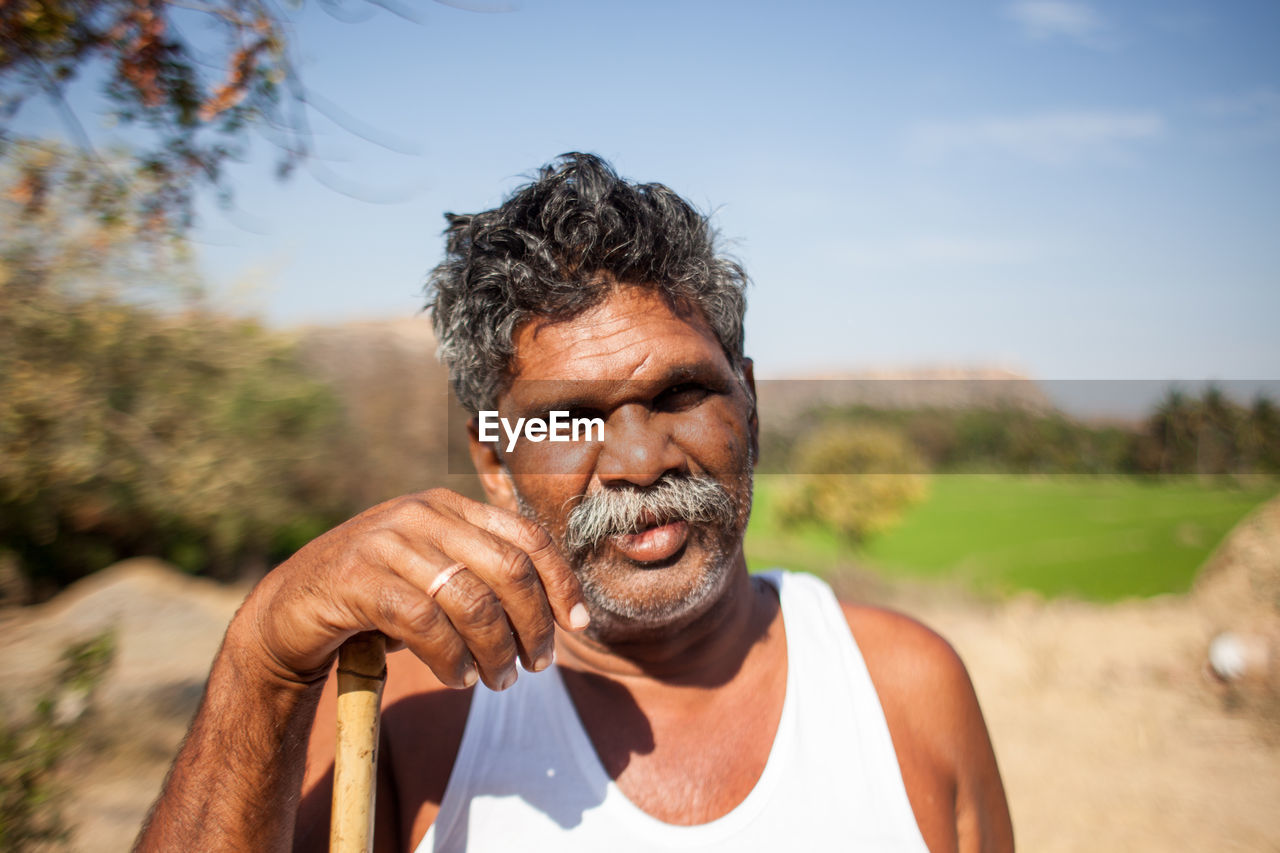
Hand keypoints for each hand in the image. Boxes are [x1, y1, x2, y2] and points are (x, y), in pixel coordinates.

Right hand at [238, 489, 587, 690]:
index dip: (560, 581)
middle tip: (538, 665)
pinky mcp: (355, 578)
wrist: (288, 610)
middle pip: (507, 568)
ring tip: (499, 680)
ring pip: (470, 599)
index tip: (578, 625)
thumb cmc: (376, 599)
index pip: (524, 536)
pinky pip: (424, 622)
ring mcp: (385, 542)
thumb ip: (483, 580)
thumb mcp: (435, 577)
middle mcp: (419, 514)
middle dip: (533, 623)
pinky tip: (458, 678)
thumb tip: (557, 615)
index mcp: (446, 507)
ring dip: (496, 650)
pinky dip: (451, 658)